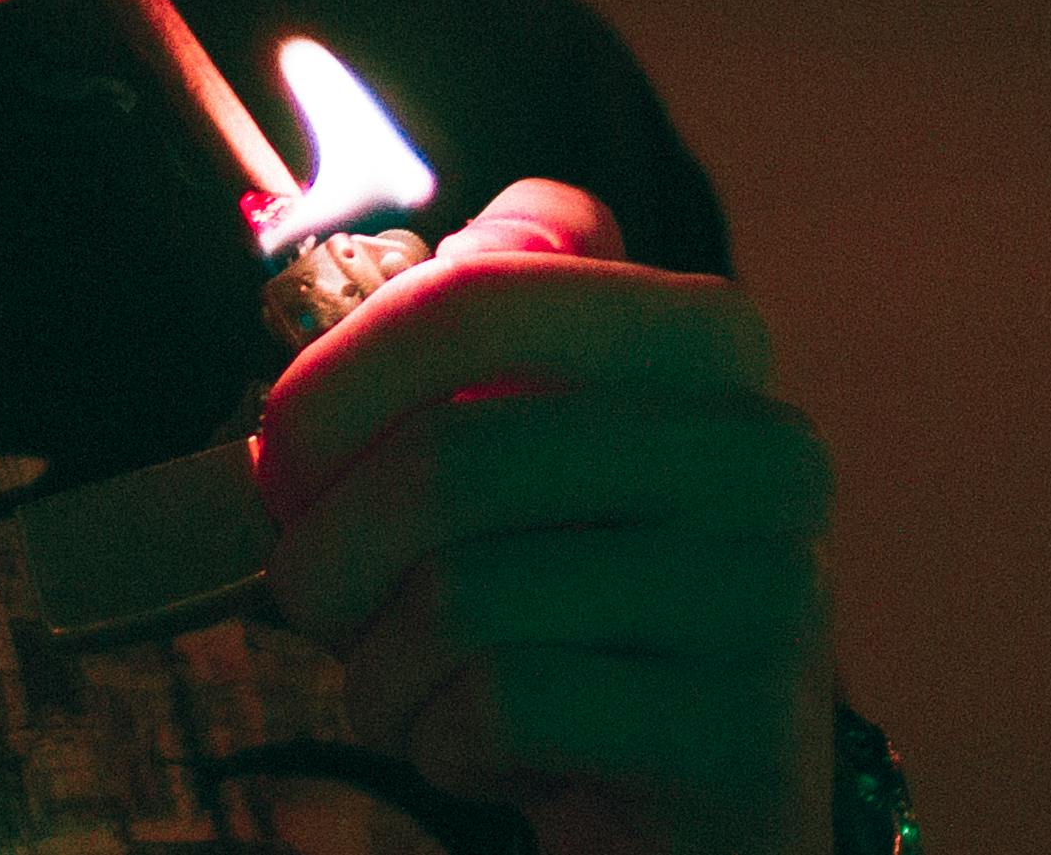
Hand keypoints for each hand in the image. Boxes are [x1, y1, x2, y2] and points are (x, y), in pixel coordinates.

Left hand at [252, 180, 837, 854]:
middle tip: (306, 596)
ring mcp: (770, 592)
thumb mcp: (534, 452)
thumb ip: (482, 333)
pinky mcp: (740, 730)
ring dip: (378, 663)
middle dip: (329, 544)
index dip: (340, 371)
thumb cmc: (576, 610)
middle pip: (453, 454)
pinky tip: (473, 747)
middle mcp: (766, 447)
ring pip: (463, 592)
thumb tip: (389, 252)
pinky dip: (439, 737)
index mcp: (711, 340)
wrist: (695, 810)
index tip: (280, 453)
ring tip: (401, 686)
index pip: (482, 291)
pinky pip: (503, 702)